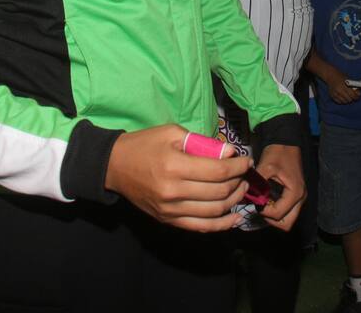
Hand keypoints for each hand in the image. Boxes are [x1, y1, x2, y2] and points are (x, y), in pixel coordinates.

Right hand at [105, 124, 249, 231]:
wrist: (115, 166)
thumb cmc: (145, 145)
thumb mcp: (172, 133)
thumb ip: (202, 143)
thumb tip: (229, 153)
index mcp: (174, 166)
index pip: (218, 171)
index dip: (238, 167)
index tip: (246, 161)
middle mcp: (173, 192)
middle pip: (219, 191)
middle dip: (238, 182)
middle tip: (244, 173)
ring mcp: (170, 210)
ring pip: (214, 211)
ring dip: (234, 201)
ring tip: (241, 189)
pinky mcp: (168, 220)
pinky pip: (200, 227)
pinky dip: (221, 224)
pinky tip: (234, 217)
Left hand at [255, 144, 304, 230]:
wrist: (286, 141)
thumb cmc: (278, 153)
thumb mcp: (266, 166)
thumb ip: (257, 184)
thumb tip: (246, 198)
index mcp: (295, 192)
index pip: (278, 214)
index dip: (264, 212)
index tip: (255, 201)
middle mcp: (300, 198)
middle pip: (287, 224)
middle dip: (271, 219)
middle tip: (260, 207)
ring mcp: (299, 198)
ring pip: (287, 219)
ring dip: (274, 216)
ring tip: (263, 203)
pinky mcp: (295, 195)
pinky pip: (287, 211)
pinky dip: (277, 210)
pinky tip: (267, 199)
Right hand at [325, 69, 360, 104]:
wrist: (331, 76)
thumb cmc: (341, 77)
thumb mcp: (349, 80)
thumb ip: (354, 87)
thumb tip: (359, 94)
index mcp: (344, 86)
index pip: (353, 95)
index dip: (357, 97)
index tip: (358, 96)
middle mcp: (339, 91)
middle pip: (349, 100)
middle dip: (353, 99)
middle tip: (354, 97)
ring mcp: (335, 94)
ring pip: (344, 102)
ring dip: (348, 100)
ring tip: (349, 97)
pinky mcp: (332, 96)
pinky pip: (339, 102)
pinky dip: (342, 101)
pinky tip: (344, 97)